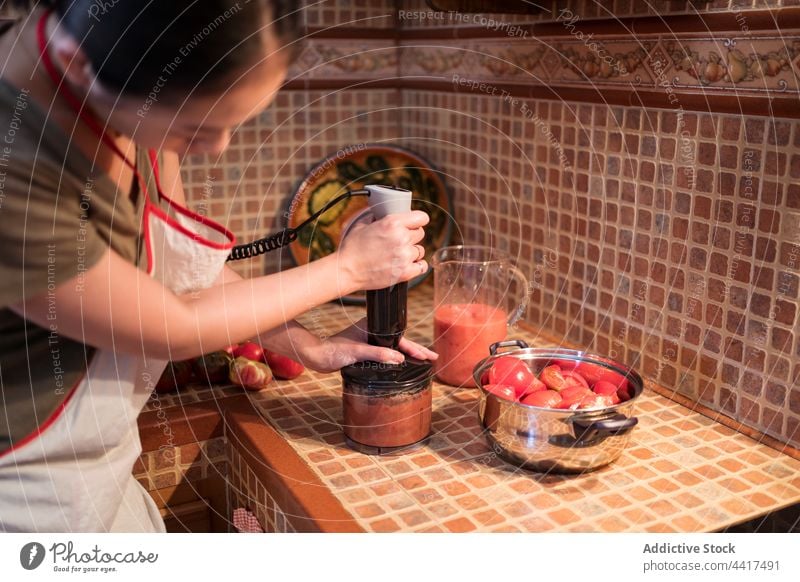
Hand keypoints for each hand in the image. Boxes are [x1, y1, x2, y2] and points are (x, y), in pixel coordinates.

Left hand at [301, 317, 437, 372]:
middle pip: (399, 340)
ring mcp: (369, 340)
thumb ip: (378, 353)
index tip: (428, 355)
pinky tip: (402, 363)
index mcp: (372, 326)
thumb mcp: (357, 352)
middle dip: (416, 350)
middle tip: (432, 358)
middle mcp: (372, 331)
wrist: (316, 355)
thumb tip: (399, 358)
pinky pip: (386, 352)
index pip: (399, 337)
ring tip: (422, 360)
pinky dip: (396, 357)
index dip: (414, 347)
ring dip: (408, 354)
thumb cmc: (333, 350)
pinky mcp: (365, 349)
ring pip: (393, 346)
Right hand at [336, 211, 429, 293]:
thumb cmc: (351, 248)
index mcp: (392, 223)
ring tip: (398, 254)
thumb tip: (383, 212)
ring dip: (412, 252)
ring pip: (420, 250)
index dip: (418, 220)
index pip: (421, 217)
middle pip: (420, 234)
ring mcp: (404, 256)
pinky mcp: (405, 272)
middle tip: (400, 240)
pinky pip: (422, 266)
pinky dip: (416, 265)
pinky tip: (406, 264)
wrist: (346, 270)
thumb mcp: (362, 224)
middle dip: (411, 236)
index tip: (414, 224)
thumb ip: (377, 216)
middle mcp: (401, 238)